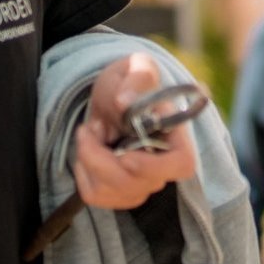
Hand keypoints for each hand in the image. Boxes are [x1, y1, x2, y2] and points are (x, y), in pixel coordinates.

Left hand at [71, 54, 196, 209]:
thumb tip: (124, 101)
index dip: (154, 168)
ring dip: (88, 160)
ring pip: (111, 192)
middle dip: (101, 157)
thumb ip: (136, 78)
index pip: (181, 166)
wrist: (113, 100)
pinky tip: (88, 150)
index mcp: (177, 138)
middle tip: (90, 127)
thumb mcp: (136, 69)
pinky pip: (95, 195)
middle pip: (136, 184)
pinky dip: (82, 171)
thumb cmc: (131, 84)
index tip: (126, 156)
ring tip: (89, 133)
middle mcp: (163, 167)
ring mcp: (142, 184)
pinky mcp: (119, 194)